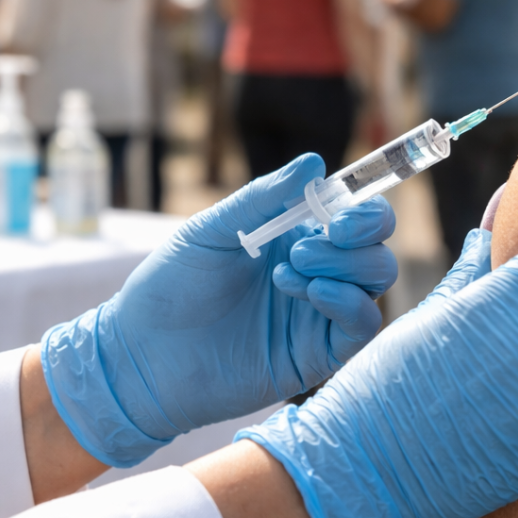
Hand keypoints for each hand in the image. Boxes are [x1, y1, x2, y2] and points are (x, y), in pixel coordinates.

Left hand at [40, 154, 397, 467]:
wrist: (142, 356)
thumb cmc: (169, 287)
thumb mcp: (211, 230)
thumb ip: (263, 199)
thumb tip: (314, 162)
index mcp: (292, 236)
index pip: (352, 214)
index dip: (361, 206)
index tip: (338, 210)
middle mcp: (314, 272)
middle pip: (374, 245)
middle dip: (361, 233)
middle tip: (314, 239)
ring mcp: (318, 313)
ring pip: (375, 280)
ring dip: (346, 265)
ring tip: (291, 267)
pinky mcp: (317, 354)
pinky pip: (361, 325)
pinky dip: (349, 302)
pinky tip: (311, 292)